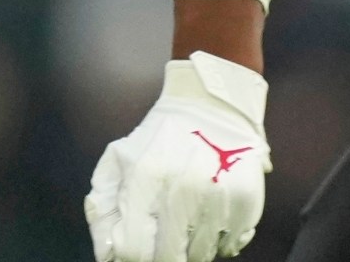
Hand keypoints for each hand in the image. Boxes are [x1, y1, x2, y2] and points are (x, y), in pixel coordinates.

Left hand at [87, 53, 269, 261]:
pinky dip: (219, 240)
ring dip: (191, 246)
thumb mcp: (119, 160)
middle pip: (168, 258)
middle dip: (162, 253)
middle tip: (164, 236)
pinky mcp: (245, 200)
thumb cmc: (160, 137)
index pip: (134, 250)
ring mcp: (217, 197)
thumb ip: (103, 208)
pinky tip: (211, 214)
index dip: (132, 256)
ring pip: (200, 256)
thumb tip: (105, 254)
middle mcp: (182, 190)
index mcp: (145, 180)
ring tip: (189, 217)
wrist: (211, 103)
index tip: (138, 248)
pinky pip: (229, 247)